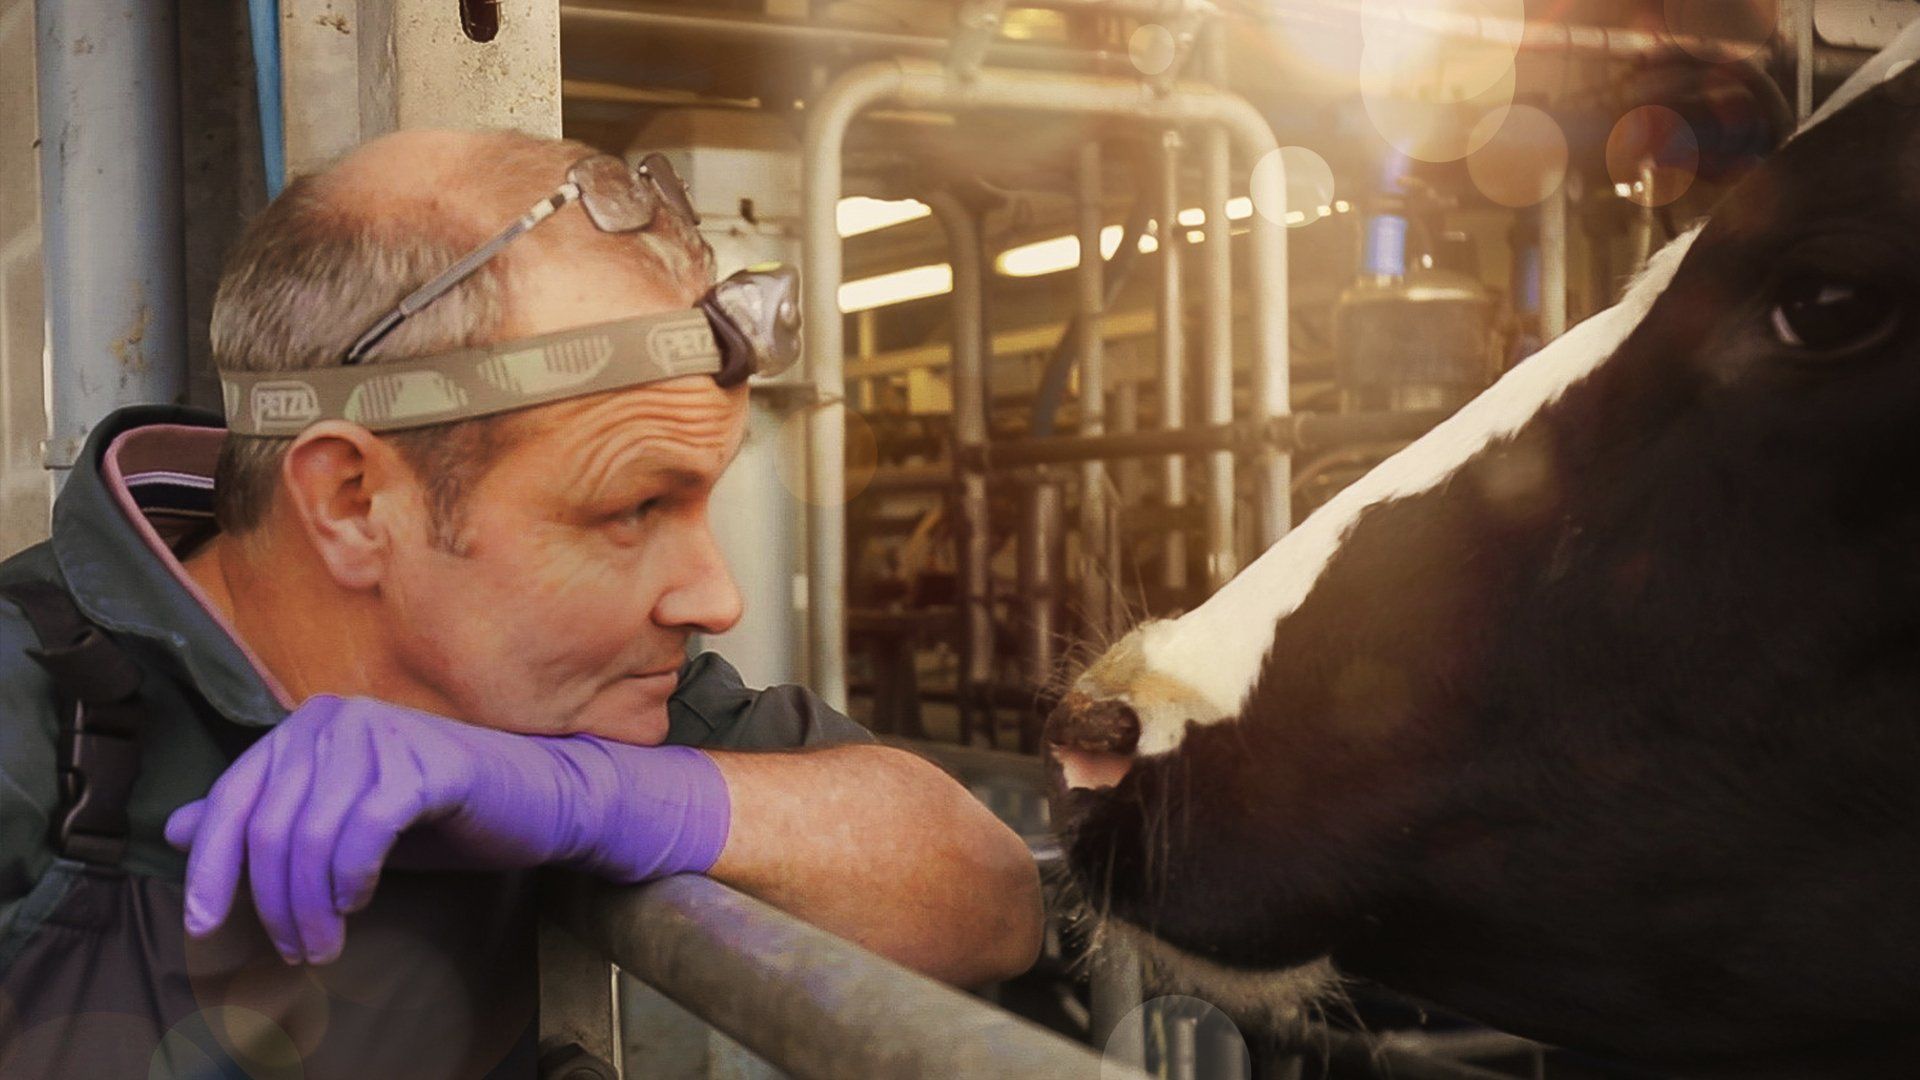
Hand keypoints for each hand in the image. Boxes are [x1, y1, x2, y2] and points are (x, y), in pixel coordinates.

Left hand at [163, 694, 729, 964]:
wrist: (542, 801)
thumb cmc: (440, 814)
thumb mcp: (342, 819)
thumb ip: (266, 817)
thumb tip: (174, 827)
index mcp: (309, 726)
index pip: (233, 798)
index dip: (209, 867)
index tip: (203, 927)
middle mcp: (336, 718)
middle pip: (270, 825)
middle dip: (272, 903)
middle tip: (296, 952)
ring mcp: (382, 734)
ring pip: (311, 835)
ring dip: (311, 906)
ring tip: (325, 946)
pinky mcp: (425, 763)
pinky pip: (364, 831)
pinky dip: (353, 877)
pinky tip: (363, 900)